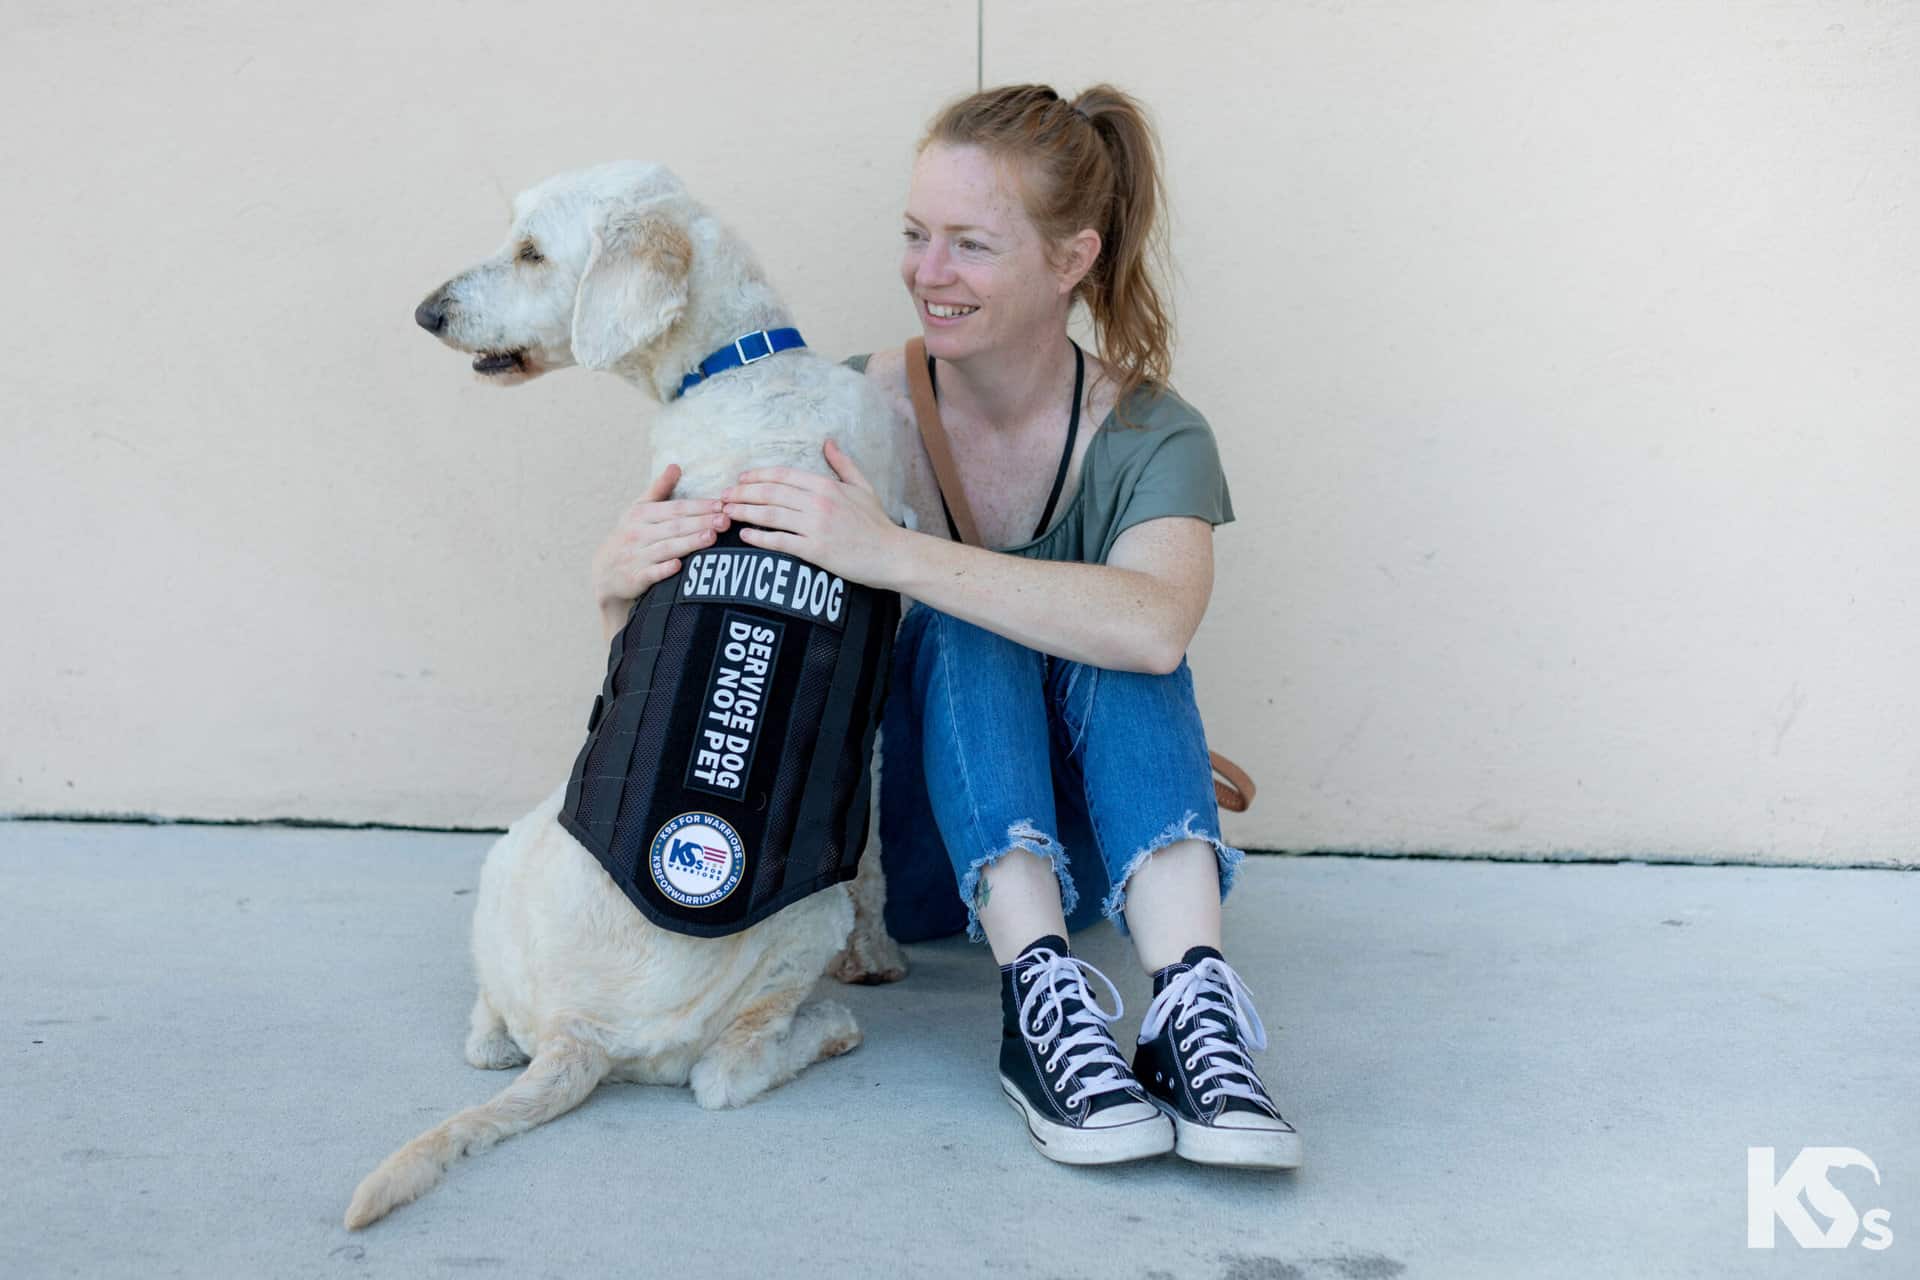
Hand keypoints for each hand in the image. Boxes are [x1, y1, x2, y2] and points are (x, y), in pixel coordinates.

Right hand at [591, 463, 730, 619]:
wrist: (605, 572)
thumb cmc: (629, 536)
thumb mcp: (638, 510)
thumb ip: (658, 489)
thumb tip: (676, 466)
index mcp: (641, 514)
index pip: (675, 508)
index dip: (698, 506)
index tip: (721, 504)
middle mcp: (638, 533)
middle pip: (674, 527)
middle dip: (701, 522)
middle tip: (725, 520)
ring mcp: (635, 556)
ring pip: (666, 548)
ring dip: (689, 542)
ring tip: (712, 537)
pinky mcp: (634, 578)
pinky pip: (650, 573)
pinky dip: (663, 570)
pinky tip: (678, 565)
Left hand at [720, 439, 903, 587]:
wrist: (891, 554)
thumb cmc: (877, 523)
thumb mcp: (863, 487)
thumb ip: (843, 464)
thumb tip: (828, 442)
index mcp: (826, 485)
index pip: (782, 475)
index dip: (757, 475)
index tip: (740, 478)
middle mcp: (818, 502)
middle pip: (770, 492)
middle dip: (742, 492)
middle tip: (723, 495)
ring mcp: (815, 526)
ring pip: (770, 514)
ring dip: (744, 512)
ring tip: (726, 512)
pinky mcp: (815, 550)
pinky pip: (780, 541)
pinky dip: (759, 537)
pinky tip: (744, 535)